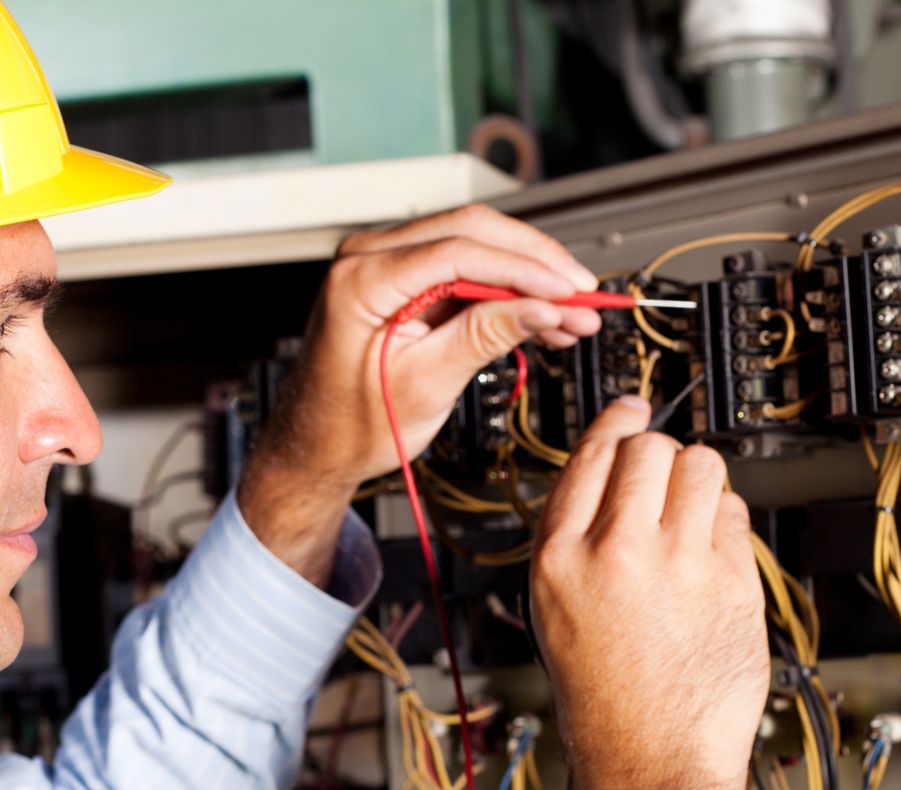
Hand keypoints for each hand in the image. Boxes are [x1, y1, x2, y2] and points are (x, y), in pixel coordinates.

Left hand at [238, 205, 602, 583]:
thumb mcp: (426, 384)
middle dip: (536, 262)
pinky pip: (463, 268)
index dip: (525, 268)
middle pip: (472, 231)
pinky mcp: (401, 279)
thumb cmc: (351, 425)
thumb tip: (544, 307)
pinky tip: (543, 315)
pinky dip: (505, 289)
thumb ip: (485, 336)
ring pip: (474, 244)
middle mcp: (367, 256)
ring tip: (573, 314)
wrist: (317, 446)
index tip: (570, 290)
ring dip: (527, 275)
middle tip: (584, 294)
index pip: (459, 251)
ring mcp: (383, 263)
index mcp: (361, 279)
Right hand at [530, 399, 768, 789]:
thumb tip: (613, 476)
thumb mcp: (557, 612)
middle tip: (664, 480)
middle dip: (660, 455)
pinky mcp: (731, 582)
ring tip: (692, 516)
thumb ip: (578, 541)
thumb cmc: (606, 701)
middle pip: (649, 448)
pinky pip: (735, 514)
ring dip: (699, 479)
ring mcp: (678, 565)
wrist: (652, 761)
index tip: (631, 409)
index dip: (616, 422)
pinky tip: (713, 557)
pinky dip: (728, 523)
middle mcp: (615, 553)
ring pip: (701, 465)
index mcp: (558, 559)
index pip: (590, 456)